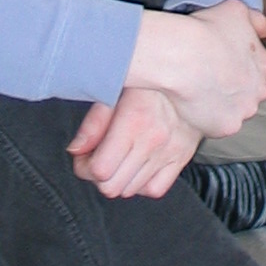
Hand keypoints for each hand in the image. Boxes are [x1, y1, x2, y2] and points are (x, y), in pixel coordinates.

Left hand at [68, 87, 196, 198]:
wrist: (189, 74)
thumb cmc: (147, 81)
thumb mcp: (115, 90)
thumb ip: (93, 123)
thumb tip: (76, 150)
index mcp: (134, 121)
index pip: (100, 170)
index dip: (84, 167)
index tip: (83, 155)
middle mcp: (153, 140)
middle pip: (112, 186)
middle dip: (97, 176)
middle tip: (97, 158)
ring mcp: (169, 152)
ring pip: (130, 190)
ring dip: (117, 179)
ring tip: (117, 159)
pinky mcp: (181, 158)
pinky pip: (155, 189)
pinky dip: (141, 184)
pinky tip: (136, 166)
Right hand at [126, 0, 265, 138]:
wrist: (181, 55)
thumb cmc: (206, 30)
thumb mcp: (236, 11)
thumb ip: (258, 20)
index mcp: (264, 65)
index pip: (255, 71)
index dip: (235, 67)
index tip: (220, 63)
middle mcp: (259, 90)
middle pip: (247, 93)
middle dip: (232, 88)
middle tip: (209, 78)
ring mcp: (244, 111)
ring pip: (234, 111)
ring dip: (221, 105)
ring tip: (199, 91)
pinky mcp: (226, 127)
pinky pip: (217, 126)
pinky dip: (207, 119)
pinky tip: (193, 104)